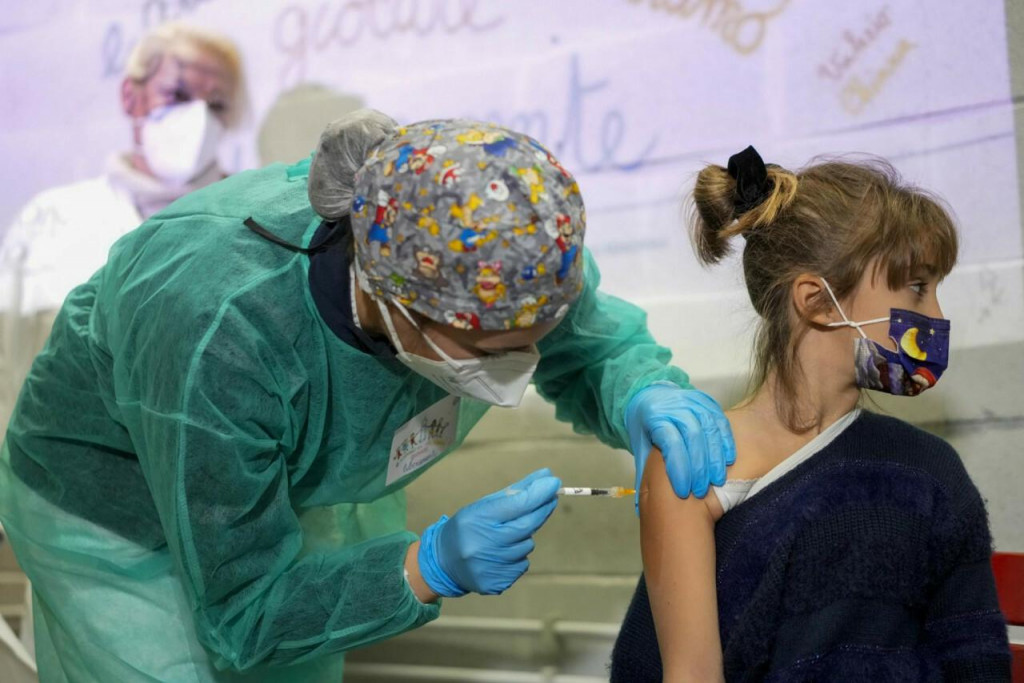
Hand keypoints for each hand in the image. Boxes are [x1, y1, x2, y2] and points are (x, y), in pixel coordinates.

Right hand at [417, 469, 560, 596]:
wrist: (442, 563)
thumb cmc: (467, 527)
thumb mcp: (483, 506)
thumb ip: (515, 492)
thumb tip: (546, 476)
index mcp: (477, 519)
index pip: (516, 504)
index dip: (538, 493)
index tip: (553, 482)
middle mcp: (484, 544)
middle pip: (527, 525)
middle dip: (542, 510)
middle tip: (551, 498)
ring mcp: (491, 566)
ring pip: (527, 545)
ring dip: (524, 536)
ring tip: (506, 536)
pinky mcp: (496, 583)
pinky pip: (521, 565)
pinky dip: (518, 556)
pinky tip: (502, 554)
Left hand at [625, 385, 735, 504]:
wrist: (649, 395)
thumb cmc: (645, 426)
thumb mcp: (640, 446)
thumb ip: (644, 472)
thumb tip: (642, 507)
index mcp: (654, 416)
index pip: (670, 443)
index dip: (679, 468)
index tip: (683, 491)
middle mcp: (675, 406)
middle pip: (693, 437)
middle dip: (699, 467)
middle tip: (701, 491)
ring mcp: (692, 401)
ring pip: (709, 428)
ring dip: (715, 457)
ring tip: (717, 480)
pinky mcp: (706, 400)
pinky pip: (720, 420)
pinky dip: (726, 441)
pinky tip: (728, 460)